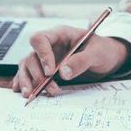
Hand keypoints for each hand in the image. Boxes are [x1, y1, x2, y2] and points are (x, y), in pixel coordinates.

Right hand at [12, 25, 130, 96]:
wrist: (108, 59)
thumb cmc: (103, 50)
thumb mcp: (97, 53)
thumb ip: (81, 61)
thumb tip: (63, 73)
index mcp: (59, 34)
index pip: (40, 39)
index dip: (42, 56)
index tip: (50, 72)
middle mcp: (49, 45)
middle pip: (31, 57)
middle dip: (37, 75)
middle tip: (51, 89)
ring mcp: (45, 58)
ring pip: (27, 67)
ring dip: (27, 81)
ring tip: (31, 95)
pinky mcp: (45, 70)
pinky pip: (29, 74)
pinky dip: (24, 83)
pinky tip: (22, 91)